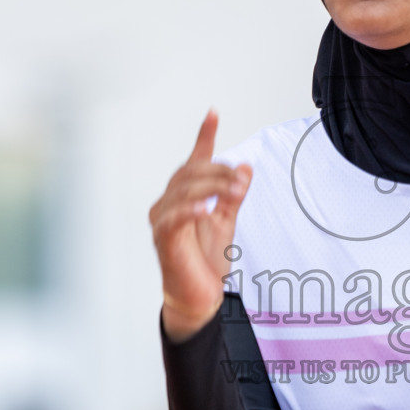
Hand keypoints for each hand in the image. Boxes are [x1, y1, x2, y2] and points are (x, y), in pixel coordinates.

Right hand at [149, 111, 251, 341]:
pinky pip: (174, 216)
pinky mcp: (164, 238)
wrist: (200, 296)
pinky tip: (206, 209)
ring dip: (212, 187)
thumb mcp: (228, 221)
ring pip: (183, 190)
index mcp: (184, 197)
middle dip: (218, 171)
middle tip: (240, 179)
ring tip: (233, 192)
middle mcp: (169, 203)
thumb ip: (235, 195)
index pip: (195, 161)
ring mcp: (163, 220)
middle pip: (190, 172)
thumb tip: (245, 168)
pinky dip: (190, 209)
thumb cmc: (206, 261)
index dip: (204, 137)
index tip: (213, 114)